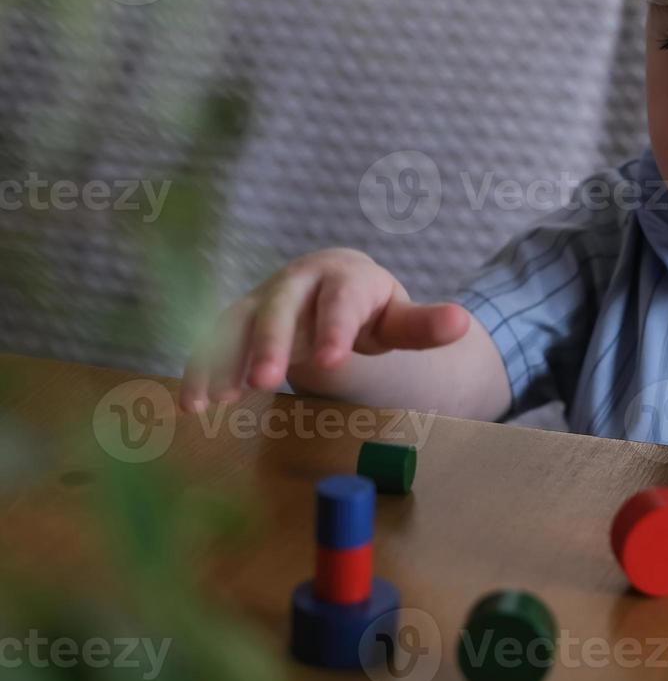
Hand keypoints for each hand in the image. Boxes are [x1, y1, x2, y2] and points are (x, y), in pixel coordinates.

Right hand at [179, 247, 469, 411]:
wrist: (333, 286)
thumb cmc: (370, 309)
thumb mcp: (397, 318)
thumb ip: (424, 325)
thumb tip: (462, 323)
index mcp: (345, 278)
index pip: (340, 301)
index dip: (335, 328)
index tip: (332, 360)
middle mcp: (298, 281)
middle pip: (282, 308)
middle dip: (271, 343)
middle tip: (266, 382)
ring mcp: (263, 298)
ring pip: (238, 322)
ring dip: (224, 359)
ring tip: (216, 400)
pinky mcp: (238, 318)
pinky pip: (214, 340)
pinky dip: (202, 367)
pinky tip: (193, 403)